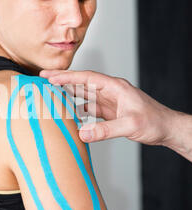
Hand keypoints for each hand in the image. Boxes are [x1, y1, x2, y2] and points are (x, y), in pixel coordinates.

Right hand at [39, 68, 174, 145]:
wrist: (167, 129)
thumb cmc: (154, 122)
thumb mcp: (130, 125)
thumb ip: (105, 130)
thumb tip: (81, 133)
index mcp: (115, 87)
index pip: (86, 78)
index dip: (66, 77)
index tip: (49, 77)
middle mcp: (110, 92)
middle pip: (82, 83)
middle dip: (62, 81)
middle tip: (43, 80)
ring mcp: (110, 102)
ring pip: (84, 95)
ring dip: (68, 95)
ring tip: (50, 96)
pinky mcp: (110, 112)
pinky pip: (90, 108)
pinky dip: (77, 110)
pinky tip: (69, 114)